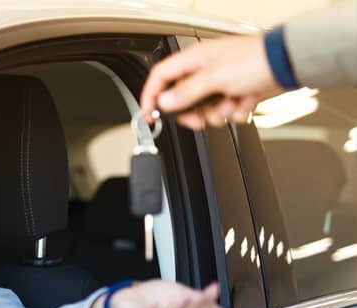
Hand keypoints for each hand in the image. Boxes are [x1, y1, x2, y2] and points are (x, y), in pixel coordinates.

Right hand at [139, 34, 284, 129]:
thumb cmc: (256, 60)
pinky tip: (244, 101)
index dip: (151, 96)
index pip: (160, 77)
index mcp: (194, 60)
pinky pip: (225, 110)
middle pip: (182, 98)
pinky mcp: (236, 92)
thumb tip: (165, 102)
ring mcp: (221, 82)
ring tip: (232, 104)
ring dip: (218, 113)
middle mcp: (205, 70)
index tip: (149, 114)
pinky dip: (235, 111)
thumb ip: (186, 92)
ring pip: (205, 108)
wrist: (288, 64)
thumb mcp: (214, 78)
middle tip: (199, 118)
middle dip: (192, 112)